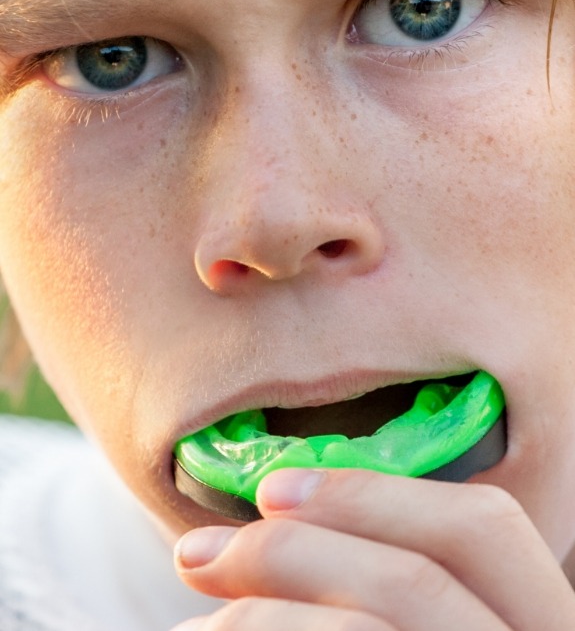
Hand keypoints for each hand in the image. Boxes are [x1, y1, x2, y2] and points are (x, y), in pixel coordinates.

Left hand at [172, 469, 574, 629]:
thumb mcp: (420, 626)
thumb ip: (381, 591)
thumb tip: (271, 528)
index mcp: (539, 627)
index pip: (485, 529)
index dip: (375, 495)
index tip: (272, 490)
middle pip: (418, 578)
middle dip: (293, 550)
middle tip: (194, 554)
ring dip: (260, 614)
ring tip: (196, 625)